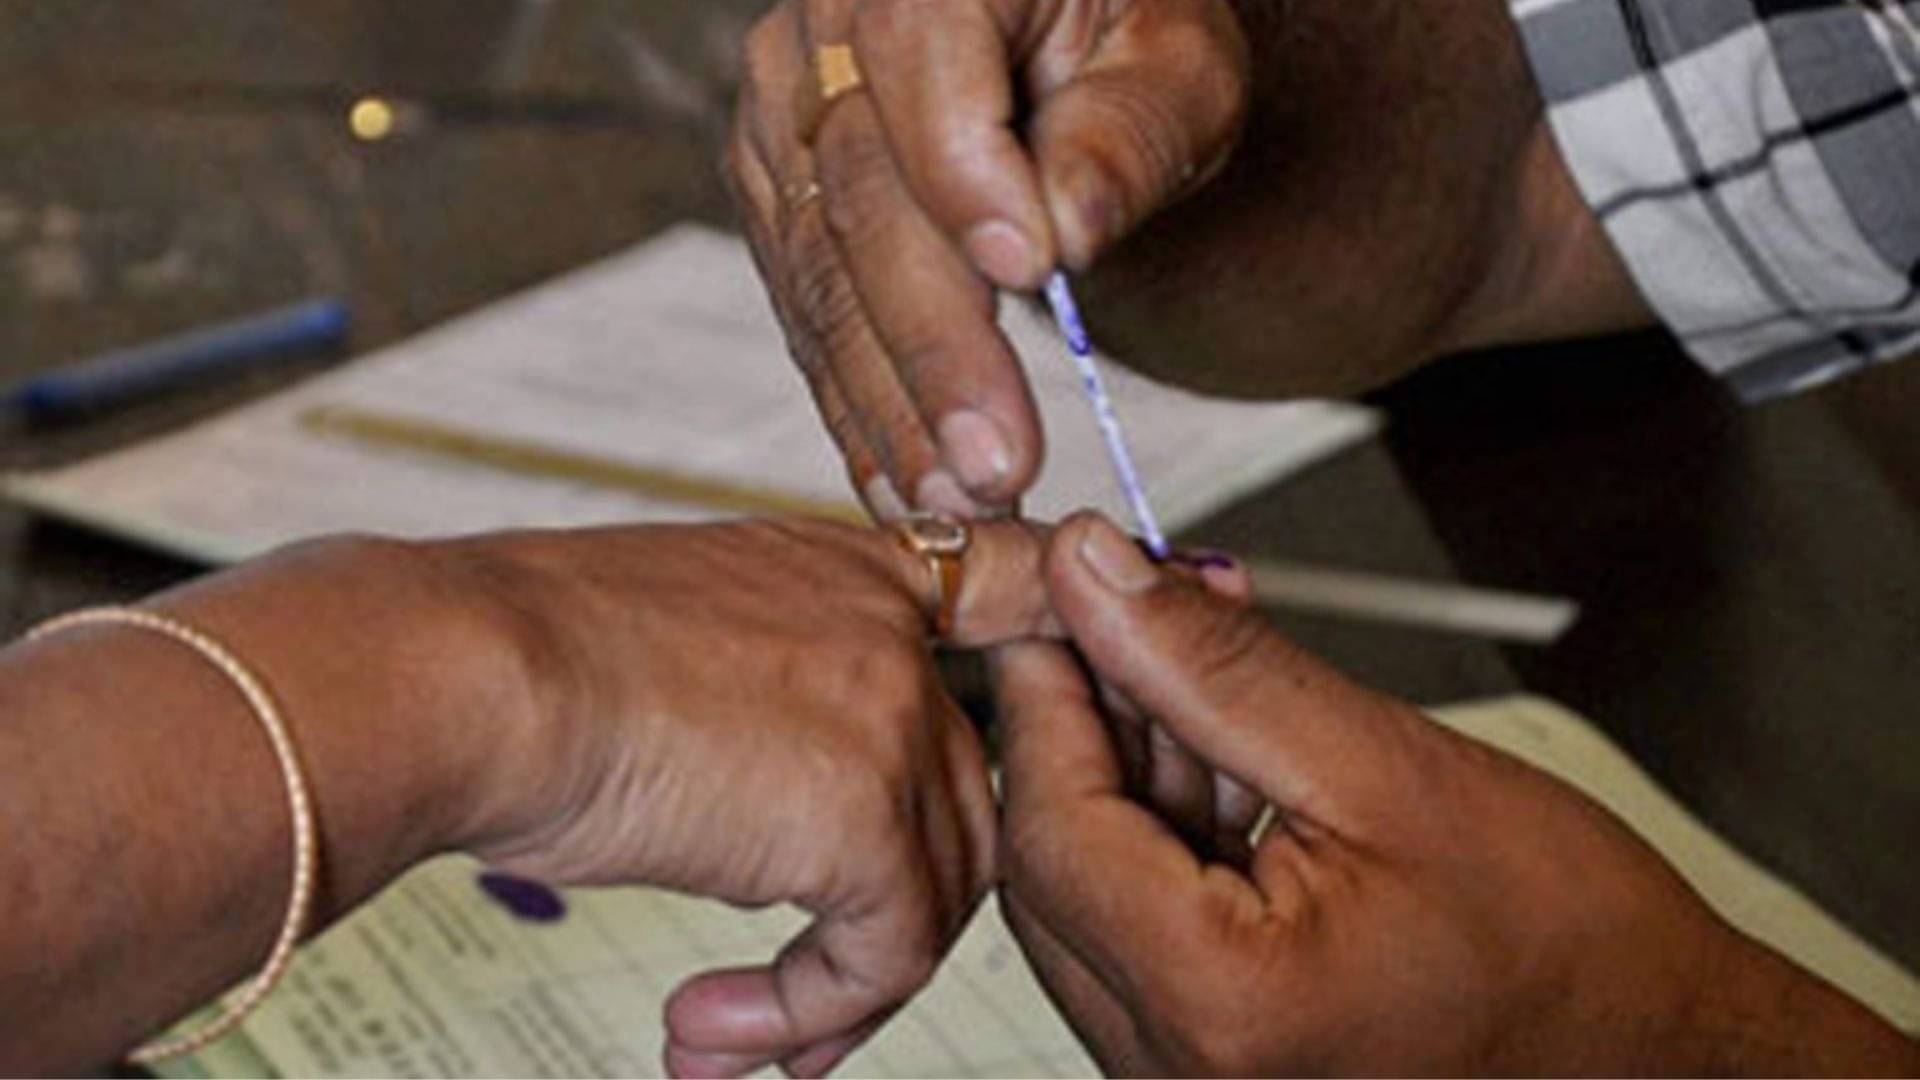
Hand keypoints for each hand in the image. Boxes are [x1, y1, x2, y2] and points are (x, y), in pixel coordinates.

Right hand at [430, 517, 1051, 1077]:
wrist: (463, 675)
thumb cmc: (519, 655)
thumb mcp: (677, 642)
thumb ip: (770, 693)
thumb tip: (778, 790)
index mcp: (844, 568)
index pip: (1010, 584)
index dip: (1043, 666)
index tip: (1035, 739)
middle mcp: (886, 626)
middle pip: (969, 792)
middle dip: (900, 910)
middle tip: (823, 990)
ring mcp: (890, 709)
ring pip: (941, 886)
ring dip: (846, 986)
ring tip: (745, 1035)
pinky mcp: (865, 807)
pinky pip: (891, 949)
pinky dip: (811, 1011)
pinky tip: (715, 1026)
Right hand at [726, 0, 1649, 517]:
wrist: (1058, 54)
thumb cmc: (1131, 42)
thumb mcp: (1180, 63)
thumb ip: (1133, 129)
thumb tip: (1068, 224)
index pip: (920, 57)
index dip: (965, 172)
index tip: (1032, 273)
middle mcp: (821, 31)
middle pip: (861, 198)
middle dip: (933, 346)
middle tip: (995, 465)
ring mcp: (783, 127)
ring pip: (821, 281)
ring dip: (889, 408)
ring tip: (957, 506)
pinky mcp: (777, 209)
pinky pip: (808, 320)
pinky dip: (860, 413)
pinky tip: (905, 491)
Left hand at [992, 513, 1917, 1074]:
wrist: (1652, 1050)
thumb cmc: (1566, 943)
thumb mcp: (1383, 765)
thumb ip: (1215, 667)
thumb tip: (1097, 574)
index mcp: (1218, 1006)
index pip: (1049, 827)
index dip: (1045, 692)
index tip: (1060, 595)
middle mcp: (1175, 1069)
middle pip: (1053, 865)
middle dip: (1087, 729)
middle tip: (1138, 621)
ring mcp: (1184, 1079)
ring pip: (1085, 896)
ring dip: (1130, 781)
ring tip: (1220, 695)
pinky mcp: (1205, 1063)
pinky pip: (1133, 934)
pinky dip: (1164, 841)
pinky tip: (1234, 772)